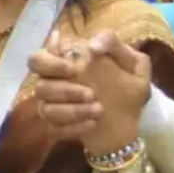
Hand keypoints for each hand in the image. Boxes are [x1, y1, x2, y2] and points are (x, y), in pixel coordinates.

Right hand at [30, 30, 151, 154]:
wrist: (135, 121)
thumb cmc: (130, 87)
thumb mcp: (132, 62)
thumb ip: (113, 44)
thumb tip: (91, 46)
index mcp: (67, 62)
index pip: (39, 58)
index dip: (51, 63)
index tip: (73, 69)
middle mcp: (54, 83)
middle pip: (39, 85)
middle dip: (62, 89)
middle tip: (91, 93)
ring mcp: (53, 106)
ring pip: (46, 109)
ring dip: (74, 110)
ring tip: (99, 110)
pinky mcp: (57, 127)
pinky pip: (54, 128)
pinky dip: (74, 127)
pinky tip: (93, 123)